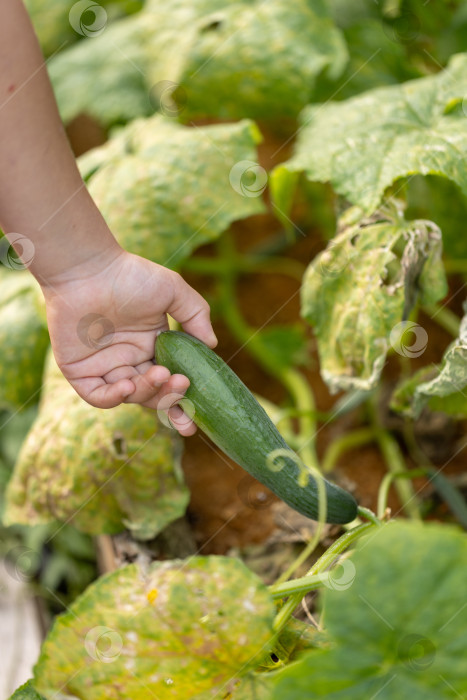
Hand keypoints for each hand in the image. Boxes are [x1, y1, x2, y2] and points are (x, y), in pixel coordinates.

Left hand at [41, 249, 216, 435]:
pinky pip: (98, 396)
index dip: (183, 402)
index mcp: (151, 346)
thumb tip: (212, 345)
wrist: (88, 268)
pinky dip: (113, 398)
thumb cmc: (130, 275)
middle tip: (181, 388)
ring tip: (159, 374)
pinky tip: (128, 386)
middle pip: (153, 394)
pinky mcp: (80, 371)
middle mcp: (129, 360)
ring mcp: (105, 367)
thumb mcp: (173, 291)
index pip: (169, 381)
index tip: (196, 419)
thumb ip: (195, 315)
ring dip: (148, 392)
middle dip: (170, 401)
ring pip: (131, 396)